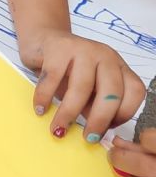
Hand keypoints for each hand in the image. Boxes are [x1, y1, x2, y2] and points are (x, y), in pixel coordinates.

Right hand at [29, 30, 145, 139]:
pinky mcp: (58, 47)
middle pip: (111, 92)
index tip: (107, 129)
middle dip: (99, 119)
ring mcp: (83, 49)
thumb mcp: (87, 89)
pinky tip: (40, 109)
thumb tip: (95, 134)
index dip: (125, 114)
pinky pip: (53, 77)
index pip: (135, 91)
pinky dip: (45, 97)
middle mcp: (105, 56)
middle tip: (87, 138)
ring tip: (57, 129)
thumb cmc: (67, 70)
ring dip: (68, 113)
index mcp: (118, 66)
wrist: (42, 38)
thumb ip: (94, 106)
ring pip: (81, 87)